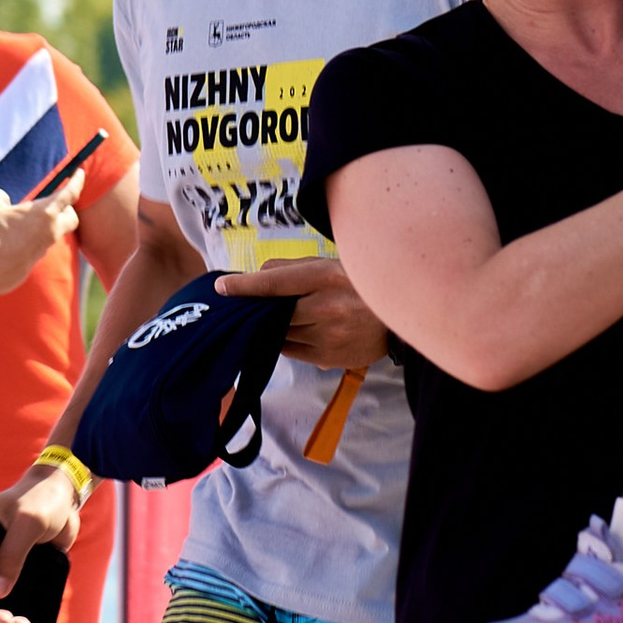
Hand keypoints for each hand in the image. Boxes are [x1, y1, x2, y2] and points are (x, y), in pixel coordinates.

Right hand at [0, 183, 81, 298]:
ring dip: (50, 224)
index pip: (70, 194)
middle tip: (56, 202)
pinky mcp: (35, 260)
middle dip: (68, 208)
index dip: (77, 181)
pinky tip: (18, 237)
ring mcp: (44, 247)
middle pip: (72, 217)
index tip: (80, 173)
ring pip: (56, 233)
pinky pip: (41, 245)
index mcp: (45, 213)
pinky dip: (35, 238)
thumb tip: (4, 199)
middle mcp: (50, 230)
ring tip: (30, 219)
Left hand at [215, 256, 390, 369]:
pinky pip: (292, 351)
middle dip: (258, 310)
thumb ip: (291, 268)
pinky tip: (293, 332)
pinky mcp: (329, 359)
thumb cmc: (359, 284)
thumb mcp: (329, 264)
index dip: (244, 286)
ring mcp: (328, 337)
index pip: (274, 282)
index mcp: (326, 277)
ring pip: (280, 334)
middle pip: (273, 313)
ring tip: (277, 317)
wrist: (400, 316)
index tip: (222, 287)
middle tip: (246, 305)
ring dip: (272, 327)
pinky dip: (285, 341)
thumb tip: (256, 275)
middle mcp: (326, 308)